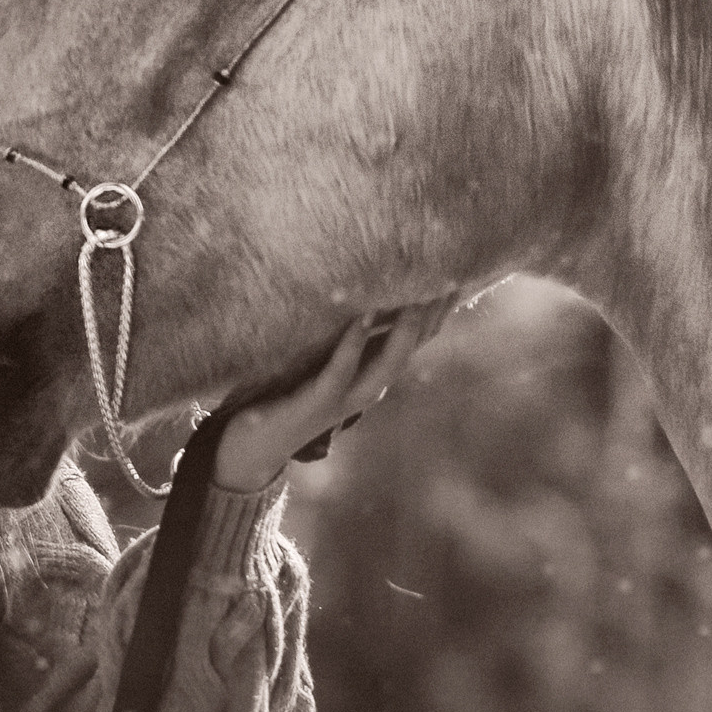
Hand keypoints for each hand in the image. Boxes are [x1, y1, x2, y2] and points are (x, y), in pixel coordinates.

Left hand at [211, 293, 462, 491]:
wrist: (255, 441)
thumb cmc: (290, 390)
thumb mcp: (326, 358)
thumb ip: (350, 333)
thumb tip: (368, 291)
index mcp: (373, 374)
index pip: (417, 338)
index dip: (437, 308)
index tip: (457, 270)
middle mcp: (368, 387)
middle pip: (412, 349)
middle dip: (431, 315)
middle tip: (449, 276)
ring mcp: (345, 399)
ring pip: (386, 365)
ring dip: (403, 331)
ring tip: (415, 295)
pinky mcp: (317, 402)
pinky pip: (340, 370)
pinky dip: (352, 343)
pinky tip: (362, 316)